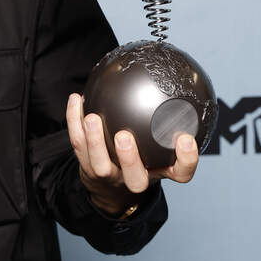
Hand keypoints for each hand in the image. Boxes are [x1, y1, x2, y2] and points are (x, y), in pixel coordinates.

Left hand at [66, 93, 197, 216]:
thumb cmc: (143, 155)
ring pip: (100, 165)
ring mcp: (110, 176)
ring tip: (92, 118)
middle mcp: (136, 179)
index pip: (181, 172)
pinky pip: (78, 146)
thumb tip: (172, 77)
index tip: (185, 138)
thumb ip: (167, 120)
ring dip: (94, 142)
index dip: (187, 159)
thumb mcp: (159, 143)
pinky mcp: (88, 168)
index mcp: (160, 172)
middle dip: (129, 159)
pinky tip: (76, 99)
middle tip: (123, 136)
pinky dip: (74, 122)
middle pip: (135, 179)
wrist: (111, 183)